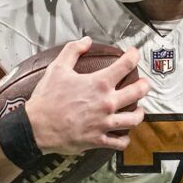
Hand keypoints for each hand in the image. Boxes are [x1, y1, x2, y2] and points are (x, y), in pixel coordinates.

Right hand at [22, 38, 147, 157]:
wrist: (38, 127)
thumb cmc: (47, 97)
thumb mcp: (57, 68)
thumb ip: (73, 50)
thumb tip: (87, 40)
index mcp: (99, 83)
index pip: (125, 65)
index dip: (134, 56)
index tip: (135, 53)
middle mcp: (107, 103)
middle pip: (138, 92)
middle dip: (145, 85)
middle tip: (145, 84)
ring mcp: (105, 123)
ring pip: (134, 119)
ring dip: (139, 113)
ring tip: (139, 110)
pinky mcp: (99, 140)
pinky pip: (120, 142)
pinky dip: (125, 139)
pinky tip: (124, 135)